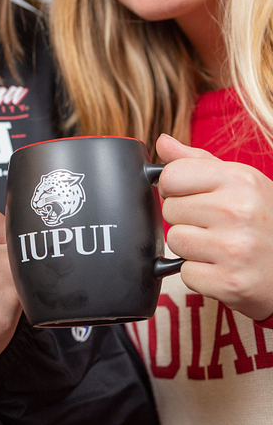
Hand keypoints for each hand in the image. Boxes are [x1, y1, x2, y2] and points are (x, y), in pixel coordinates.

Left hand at [157, 134, 272, 319]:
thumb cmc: (265, 220)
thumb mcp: (242, 182)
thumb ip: (198, 162)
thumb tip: (163, 142)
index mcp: (239, 179)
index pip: (171, 176)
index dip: (175, 187)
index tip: (191, 195)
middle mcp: (237, 211)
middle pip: (169, 210)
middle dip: (186, 219)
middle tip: (215, 226)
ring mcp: (234, 248)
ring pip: (175, 241)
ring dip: (191, 248)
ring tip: (220, 247)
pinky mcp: (229, 281)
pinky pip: (185, 273)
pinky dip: (200, 274)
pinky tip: (223, 267)